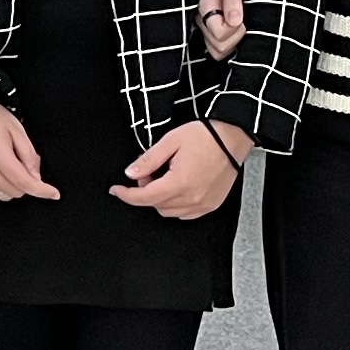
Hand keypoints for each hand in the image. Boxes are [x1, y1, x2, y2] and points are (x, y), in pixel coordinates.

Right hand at [0, 89, 54, 202]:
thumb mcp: (16, 129)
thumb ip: (29, 155)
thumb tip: (36, 176)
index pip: (25, 183)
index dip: (42, 191)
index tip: (53, 194)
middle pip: (16, 191)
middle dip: (27, 183)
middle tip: (23, 164)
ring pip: (4, 196)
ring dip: (13, 187)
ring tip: (9, 167)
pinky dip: (0, 190)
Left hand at [115, 118, 252, 220]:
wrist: (233, 137)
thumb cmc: (206, 136)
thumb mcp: (171, 141)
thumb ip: (148, 160)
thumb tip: (131, 173)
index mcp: (180, 183)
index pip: (144, 197)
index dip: (126, 195)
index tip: (116, 190)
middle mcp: (192, 198)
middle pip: (156, 205)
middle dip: (145, 191)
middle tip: (149, 172)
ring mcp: (203, 204)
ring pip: (169, 211)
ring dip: (160, 198)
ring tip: (165, 177)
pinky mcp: (211, 204)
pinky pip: (185, 213)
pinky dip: (175, 204)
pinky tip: (177, 187)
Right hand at [195, 0, 246, 59]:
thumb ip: (234, 0)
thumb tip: (235, 21)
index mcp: (206, 8)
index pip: (219, 34)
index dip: (235, 29)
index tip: (242, 16)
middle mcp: (201, 21)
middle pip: (218, 47)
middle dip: (235, 36)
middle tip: (243, 20)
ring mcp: (205, 29)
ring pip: (218, 52)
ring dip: (232, 42)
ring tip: (239, 25)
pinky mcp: (210, 34)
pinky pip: (218, 52)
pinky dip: (229, 45)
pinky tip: (236, 32)